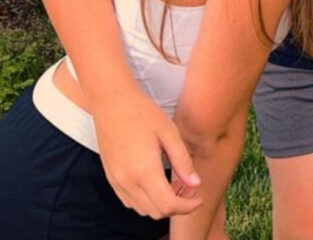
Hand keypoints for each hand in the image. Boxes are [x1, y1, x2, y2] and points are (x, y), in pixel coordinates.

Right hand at [92, 89, 202, 217]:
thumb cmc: (144, 113)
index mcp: (144, 170)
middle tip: (191, 188)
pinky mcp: (111, 178)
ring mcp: (117, 182)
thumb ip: (183, 161)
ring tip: (176, 185)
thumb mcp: (169, 132)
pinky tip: (158, 183)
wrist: (112, 103)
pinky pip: (130, 202)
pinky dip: (147, 201)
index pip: (168, 205)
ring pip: (143, 210)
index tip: (200, 197)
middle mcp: (128, 182)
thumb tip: (196, 184)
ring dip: (162, 205)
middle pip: (156, 211)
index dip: (187, 206)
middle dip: (177, 206)